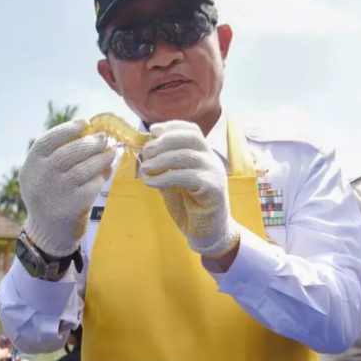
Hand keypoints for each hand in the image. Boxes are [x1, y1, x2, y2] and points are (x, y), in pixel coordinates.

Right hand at [20, 119, 116, 256]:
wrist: (47, 231)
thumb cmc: (49, 195)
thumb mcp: (43, 175)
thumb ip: (58, 155)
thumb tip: (90, 134)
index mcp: (31, 165)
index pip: (48, 140)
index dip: (67, 129)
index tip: (85, 123)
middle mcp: (41, 177)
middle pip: (70, 152)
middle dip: (91, 143)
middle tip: (104, 139)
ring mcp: (56, 192)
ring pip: (84, 168)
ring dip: (101, 159)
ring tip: (110, 154)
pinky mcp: (72, 206)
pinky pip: (92, 185)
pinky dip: (100, 178)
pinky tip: (104, 174)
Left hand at [140, 121, 239, 257]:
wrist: (207, 234)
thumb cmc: (189, 208)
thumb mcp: (172, 183)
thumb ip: (163, 167)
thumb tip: (146, 151)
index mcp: (203, 155)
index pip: (191, 130)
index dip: (171, 126)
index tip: (152, 131)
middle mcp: (212, 160)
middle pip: (191, 137)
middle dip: (165, 140)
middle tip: (146, 152)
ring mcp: (215, 173)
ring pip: (188, 155)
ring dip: (162, 159)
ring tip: (145, 169)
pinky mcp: (214, 189)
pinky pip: (188, 177)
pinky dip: (166, 178)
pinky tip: (151, 183)